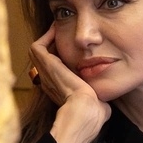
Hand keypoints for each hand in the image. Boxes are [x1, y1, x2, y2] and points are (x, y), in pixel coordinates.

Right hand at [30, 25, 110, 142]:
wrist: (86, 110)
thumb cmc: (94, 112)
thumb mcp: (97, 104)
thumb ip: (99, 99)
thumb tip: (105, 102)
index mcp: (60, 91)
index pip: (57, 72)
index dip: (64, 60)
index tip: (76, 52)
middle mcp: (49, 81)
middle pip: (45, 60)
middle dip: (54, 46)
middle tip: (67, 36)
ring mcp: (45, 73)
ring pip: (38, 52)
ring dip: (48, 39)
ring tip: (61, 30)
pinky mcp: (46, 65)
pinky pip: (37, 46)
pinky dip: (46, 36)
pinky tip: (58, 29)